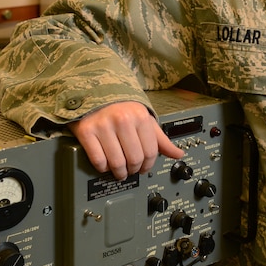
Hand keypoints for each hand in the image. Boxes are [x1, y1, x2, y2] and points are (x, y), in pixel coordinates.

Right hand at [69, 101, 183, 180]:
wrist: (94, 93)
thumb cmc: (121, 108)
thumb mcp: (143, 119)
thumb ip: (160, 139)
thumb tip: (179, 154)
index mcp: (140, 116)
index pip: (150, 152)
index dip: (148, 165)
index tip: (144, 169)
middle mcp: (123, 120)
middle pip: (134, 159)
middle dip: (133, 170)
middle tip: (130, 170)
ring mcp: (103, 125)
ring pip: (116, 163)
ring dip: (119, 172)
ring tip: (119, 171)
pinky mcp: (86, 131)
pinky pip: (98, 160)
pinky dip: (102, 167)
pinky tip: (105, 164)